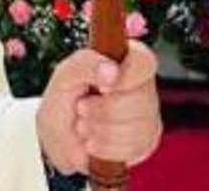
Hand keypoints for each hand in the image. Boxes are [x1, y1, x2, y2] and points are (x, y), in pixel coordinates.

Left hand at [36, 41, 161, 174]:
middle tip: (81, 107)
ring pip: (138, 126)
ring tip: (83, 125)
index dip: (126, 76)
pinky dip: (105, 147)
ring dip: (100, 129)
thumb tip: (112, 71)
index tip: (102, 87)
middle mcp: (143, 86)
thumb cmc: (66, 97)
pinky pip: (133, 147)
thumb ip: (87, 64)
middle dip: (103, 109)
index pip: (144, 61)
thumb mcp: (66, 74)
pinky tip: (93, 141)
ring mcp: (149, 115)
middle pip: (141, 99)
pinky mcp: (146, 142)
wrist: (59, 136)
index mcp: (126, 60)